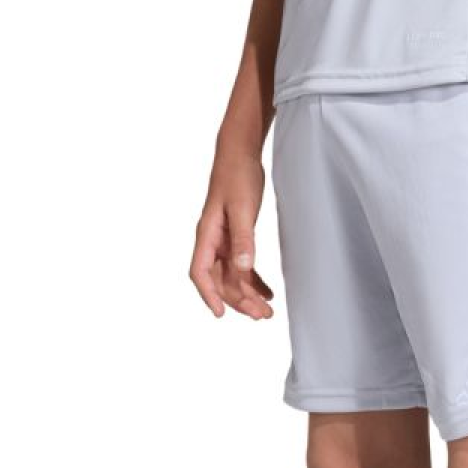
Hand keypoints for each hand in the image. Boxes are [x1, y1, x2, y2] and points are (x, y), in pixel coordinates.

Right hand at [189, 150, 274, 319]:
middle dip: (238, 300)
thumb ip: (243, 239)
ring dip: (248, 294)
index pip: (200, 272)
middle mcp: (212, 241)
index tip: (221, 314)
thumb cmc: (237, 175)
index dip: (208, 295)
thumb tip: (243, 268)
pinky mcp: (235, 236)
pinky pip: (241, 266)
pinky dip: (253, 280)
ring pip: (232, 276)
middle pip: (219, 279)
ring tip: (267, 311)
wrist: (240, 152)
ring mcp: (223, 240)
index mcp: (206, 234)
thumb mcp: (242, 208)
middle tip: (261, 315)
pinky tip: (267, 292)